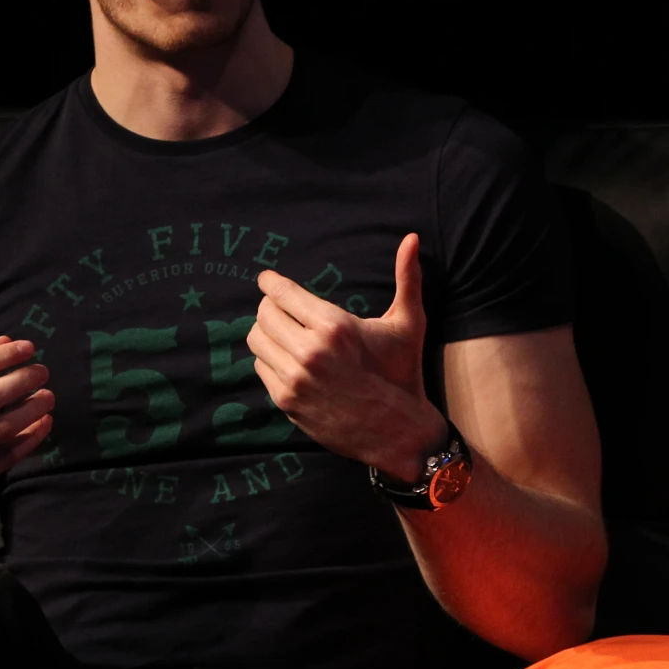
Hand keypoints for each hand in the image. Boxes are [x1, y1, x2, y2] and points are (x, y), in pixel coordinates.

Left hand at [251, 233, 441, 479]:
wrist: (396, 431)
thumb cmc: (401, 372)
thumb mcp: (407, 323)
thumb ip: (407, 277)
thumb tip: (412, 238)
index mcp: (335, 326)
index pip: (282, 293)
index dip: (271, 282)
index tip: (266, 278)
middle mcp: (309, 351)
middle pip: (264, 313)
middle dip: (271, 306)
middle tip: (282, 307)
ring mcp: (294, 378)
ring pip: (257, 339)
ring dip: (267, 332)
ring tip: (284, 332)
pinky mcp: (286, 400)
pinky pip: (261, 367)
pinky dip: (270, 360)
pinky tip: (290, 359)